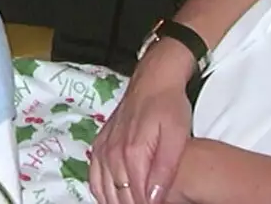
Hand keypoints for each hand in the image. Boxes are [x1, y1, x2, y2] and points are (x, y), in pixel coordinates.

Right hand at [92, 40, 197, 203]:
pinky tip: (110, 197)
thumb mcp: (177, 137)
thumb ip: (164, 169)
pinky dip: (100, 190)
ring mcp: (103, 147)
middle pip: (118, 195)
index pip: (137, 196)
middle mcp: (113, 152)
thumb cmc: (169, 106)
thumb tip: (154, 199)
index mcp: (133, 152)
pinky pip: (93, 174)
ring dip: (114, 201)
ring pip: (103, 187)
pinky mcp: (100, 142)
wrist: (153, 79)